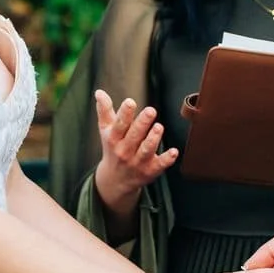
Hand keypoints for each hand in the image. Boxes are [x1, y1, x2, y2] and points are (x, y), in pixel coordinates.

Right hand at [92, 91, 176, 223]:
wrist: (115, 180)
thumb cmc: (112, 148)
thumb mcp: (106, 130)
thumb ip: (104, 111)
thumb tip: (99, 92)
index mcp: (114, 138)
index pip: (119, 125)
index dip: (124, 113)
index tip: (130, 102)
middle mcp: (124, 151)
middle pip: (134, 136)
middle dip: (142, 123)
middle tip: (151, 110)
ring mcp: (137, 162)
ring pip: (146, 150)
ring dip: (153, 139)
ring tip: (159, 127)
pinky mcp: (150, 171)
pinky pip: (159, 165)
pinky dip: (166, 160)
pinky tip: (174, 152)